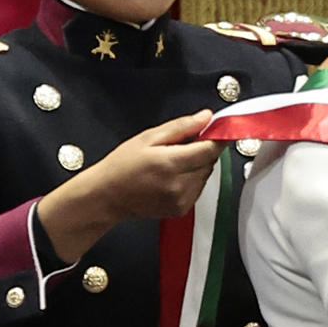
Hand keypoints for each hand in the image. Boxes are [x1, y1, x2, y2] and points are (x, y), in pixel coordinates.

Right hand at [36, 111, 220, 262]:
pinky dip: (192, 179)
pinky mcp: (181, 209)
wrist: (107, 196)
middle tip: (182, 144)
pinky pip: (198, 188)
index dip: (218, 137)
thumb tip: (206, 117)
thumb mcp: (149, 137)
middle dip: (202, 150)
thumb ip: (181, 126)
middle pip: (209, 162)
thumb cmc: (122, 165)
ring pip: (206, 175)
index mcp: (170, 164)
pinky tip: (172, 176)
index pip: (210, 149)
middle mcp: (178, 185)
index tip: (220, 129)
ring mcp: (181, 200)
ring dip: (197, 165)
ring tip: (172, 161)